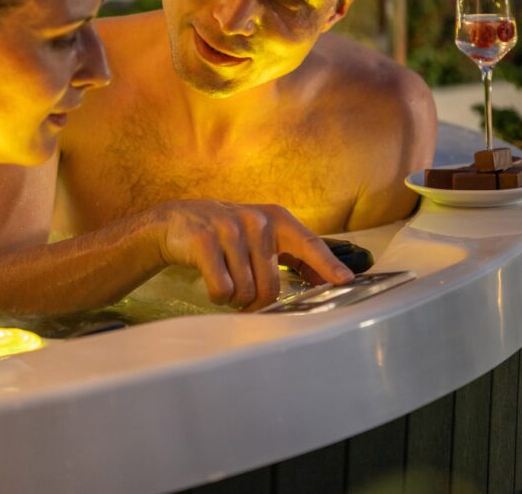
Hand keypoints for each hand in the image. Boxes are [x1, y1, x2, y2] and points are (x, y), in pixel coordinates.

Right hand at [154, 200, 354, 310]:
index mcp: (276, 219)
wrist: (175, 222)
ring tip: (225, 282)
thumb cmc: (226, 235)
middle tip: (244, 297)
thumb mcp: (260, 235)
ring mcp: (229, 229)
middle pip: (271, 286)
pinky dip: (216, 296)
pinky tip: (211, 282)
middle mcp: (256, 221)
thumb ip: (292, 254)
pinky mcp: (204, 241)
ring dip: (234, 299)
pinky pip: (221, 289)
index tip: (346, 280)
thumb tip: (326, 280)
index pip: (308, 243)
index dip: (328, 264)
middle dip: (257, 302)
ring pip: (244, 292)